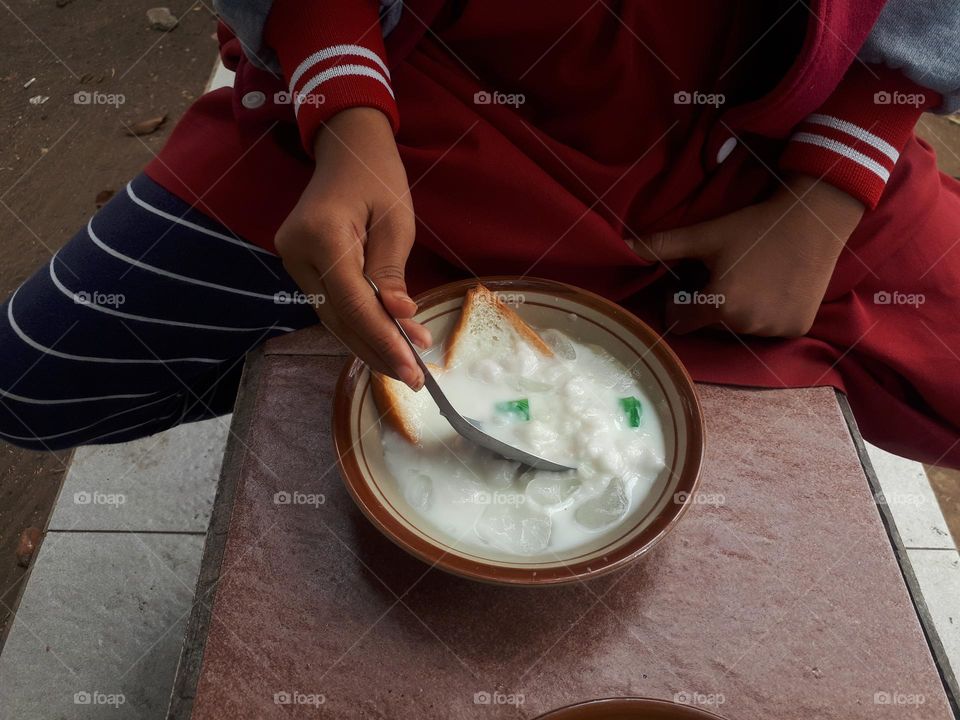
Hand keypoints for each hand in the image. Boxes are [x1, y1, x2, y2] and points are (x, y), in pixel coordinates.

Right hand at [275, 107, 429, 387]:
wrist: (346, 148)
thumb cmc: (377, 177)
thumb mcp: (396, 221)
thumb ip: (392, 272)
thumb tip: (399, 318)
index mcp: (321, 235)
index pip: (353, 301)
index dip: (383, 338)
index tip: (412, 366)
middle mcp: (297, 252)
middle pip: (339, 317)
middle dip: (378, 350)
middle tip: (413, 378)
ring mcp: (293, 260)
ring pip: (333, 317)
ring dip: (369, 344)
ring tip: (403, 368)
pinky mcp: (300, 266)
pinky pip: (331, 305)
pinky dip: (357, 326)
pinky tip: (383, 344)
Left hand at [630, 175, 864, 336]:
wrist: (814, 219)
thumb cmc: (754, 226)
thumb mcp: (705, 235)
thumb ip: (663, 245)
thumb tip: (623, 246)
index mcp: (720, 306)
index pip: (682, 321)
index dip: (680, 302)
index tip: (690, 283)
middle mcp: (747, 325)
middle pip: (711, 325)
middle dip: (710, 305)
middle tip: (723, 275)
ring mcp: (774, 330)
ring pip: (740, 328)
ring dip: (739, 311)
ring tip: (750, 279)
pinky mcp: (797, 328)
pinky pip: (769, 329)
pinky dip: (767, 314)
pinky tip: (773, 287)